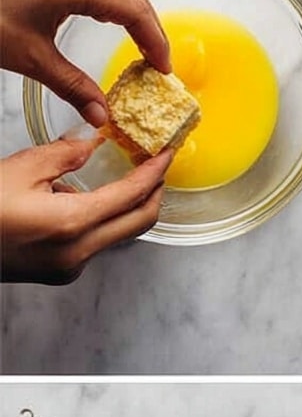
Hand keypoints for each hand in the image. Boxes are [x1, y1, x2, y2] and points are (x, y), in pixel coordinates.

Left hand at [0, 0, 170, 126]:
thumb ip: (72, 86)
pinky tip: (99, 18)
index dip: (155, 41)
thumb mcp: (29, 57)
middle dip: (149, 25)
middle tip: (156, 59)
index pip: (134, 10)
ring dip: (128, 10)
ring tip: (134, 41)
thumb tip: (100, 113)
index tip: (163, 68)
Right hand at [0, 138, 171, 283]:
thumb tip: (90, 143)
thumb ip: (63, 155)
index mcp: (72, 224)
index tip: (166, 155)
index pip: (131, 197)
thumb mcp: (19, 169)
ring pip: (117, 234)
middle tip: (155, 168)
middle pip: (138, 223)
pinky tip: (69, 200)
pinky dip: (96, 220)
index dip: (154, 173)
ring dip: (122, 206)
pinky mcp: (61, 273)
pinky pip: (93, 243)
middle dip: (153, 193)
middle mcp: (79, 252)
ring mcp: (71, 267)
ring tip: (106, 178)